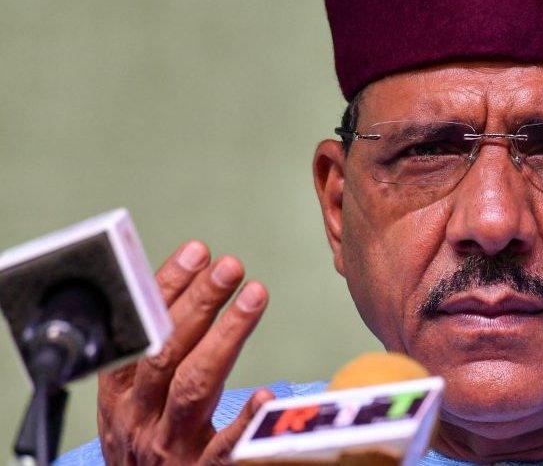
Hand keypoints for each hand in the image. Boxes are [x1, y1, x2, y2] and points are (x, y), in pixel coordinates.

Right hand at [96, 241, 272, 464]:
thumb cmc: (145, 445)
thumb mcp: (134, 402)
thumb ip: (156, 354)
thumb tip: (195, 284)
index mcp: (119, 395)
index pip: (140, 332)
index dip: (165, 289)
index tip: (197, 252)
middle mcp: (139, 418)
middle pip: (166, 352)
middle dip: (199, 303)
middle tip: (230, 265)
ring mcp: (169, 447)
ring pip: (193, 385)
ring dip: (225, 336)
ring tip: (255, 295)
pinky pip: (225, 448)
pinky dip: (244, 420)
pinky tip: (267, 394)